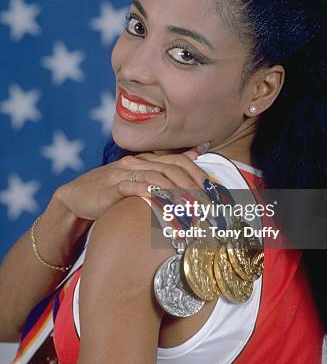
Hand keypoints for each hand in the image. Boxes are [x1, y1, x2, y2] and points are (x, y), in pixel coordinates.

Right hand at [55, 147, 211, 220]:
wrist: (75, 199)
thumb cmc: (110, 192)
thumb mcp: (139, 179)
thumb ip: (163, 170)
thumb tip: (194, 157)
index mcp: (146, 160)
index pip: (179, 161)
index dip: (198, 173)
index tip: (214, 189)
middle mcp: (137, 163)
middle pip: (172, 168)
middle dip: (193, 184)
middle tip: (208, 202)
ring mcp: (123, 173)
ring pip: (156, 177)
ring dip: (177, 192)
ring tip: (193, 206)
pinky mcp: (111, 188)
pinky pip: (133, 187)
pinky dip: (150, 192)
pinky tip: (163, 201)